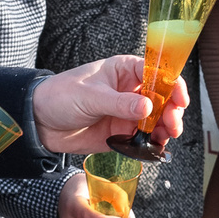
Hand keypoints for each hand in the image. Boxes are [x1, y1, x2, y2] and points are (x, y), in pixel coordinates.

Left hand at [32, 55, 188, 154]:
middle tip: (173, 123)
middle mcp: (130, 91)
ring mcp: (127, 113)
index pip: (157, 73)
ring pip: (157, 119)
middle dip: (172, 110)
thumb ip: (119, 103)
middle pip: (162, 98)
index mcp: (124, 70)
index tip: (179, 99)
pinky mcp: (122, 133)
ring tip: (167, 136)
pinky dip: (153, 143)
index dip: (172, 84)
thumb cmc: (60, 96)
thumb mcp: (90, 96)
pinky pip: (144, 138)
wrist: (39, 122)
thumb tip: (147, 107)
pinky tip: (156, 147)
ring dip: (167, 127)